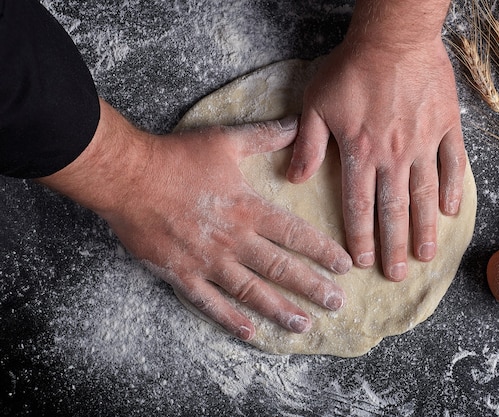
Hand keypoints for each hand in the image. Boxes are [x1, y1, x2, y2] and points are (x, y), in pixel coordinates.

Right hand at [40, 100, 351, 339]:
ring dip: (280, 310)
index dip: (323, 251)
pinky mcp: (182, 274)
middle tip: (336, 304)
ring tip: (304, 325)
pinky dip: (230, 319)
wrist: (127, 177)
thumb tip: (297, 122)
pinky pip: (210, 303)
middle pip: (281, 269)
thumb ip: (265, 136)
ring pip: (251, 292)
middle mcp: (234, 240)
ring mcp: (208, 261)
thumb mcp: (225, 140)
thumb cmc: (176, 158)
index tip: (345, 266)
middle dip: (312, 287)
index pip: (295, 234)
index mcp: (248, 209)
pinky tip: (250, 333)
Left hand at [287, 32, 465, 280]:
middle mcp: (393, 156)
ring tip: (427, 255)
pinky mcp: (446, 126)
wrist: (394, 36)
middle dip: (394, 247)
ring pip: (425, 195)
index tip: (361, 263)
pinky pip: (453, 164)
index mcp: (360, 153)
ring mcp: (423, 143)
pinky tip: (452, 211)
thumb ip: (307, 145)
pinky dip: (453, 189)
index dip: (360, 238)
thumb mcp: (316, 103)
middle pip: (394, 211)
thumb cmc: (351, 68)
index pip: (358, 207)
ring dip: (426, 228)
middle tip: (398, 275)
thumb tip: (293, 179)